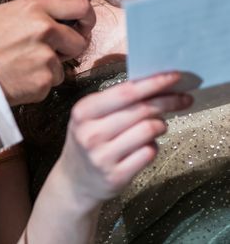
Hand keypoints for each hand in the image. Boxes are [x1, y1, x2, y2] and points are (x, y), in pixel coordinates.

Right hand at [0, 0, 94, 105]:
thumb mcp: (5, 12)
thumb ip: (36, 2)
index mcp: (35, 8)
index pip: (80, 4)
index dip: (87, 16)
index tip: (84, 24)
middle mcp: (44, 29)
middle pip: (80, 40)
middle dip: (69, 48)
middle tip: (50, 51)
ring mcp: (46, 56)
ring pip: (65, 64)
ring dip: (51, 67)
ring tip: (24, 63)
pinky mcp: (44, 80)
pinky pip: (52, 81)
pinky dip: (40, 82)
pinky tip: (21, 76)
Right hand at [50, 72, 192, 213]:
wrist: (74, 180)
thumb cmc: (88, 139)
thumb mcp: (90, 116)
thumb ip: (115, 101)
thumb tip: (153, 85)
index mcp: (83, 111)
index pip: (125, 92)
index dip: (152, 83)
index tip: (173, 76)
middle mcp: (91, 132)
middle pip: (140, 110)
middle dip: (166, 101)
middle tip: (183, 98)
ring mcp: (103, 156)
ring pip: (147, 131)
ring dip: (160, 125)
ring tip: (159, 125)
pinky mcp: (117, 176)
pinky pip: (148, 153)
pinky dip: (154, 146)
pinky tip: (148, 145)